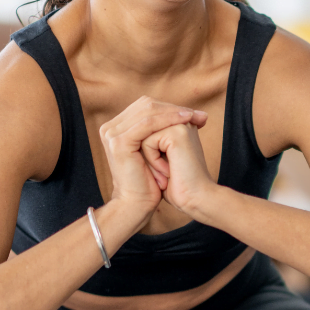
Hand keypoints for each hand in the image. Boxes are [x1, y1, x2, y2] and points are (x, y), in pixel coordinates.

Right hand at [98, 97, 207, 226]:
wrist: (138, 203)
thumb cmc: (151, 180)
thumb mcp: (156, 150)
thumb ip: (160, 130)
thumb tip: (185, 112)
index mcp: (116, 127)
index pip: (146, 107)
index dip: (171, 108)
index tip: (196, 114)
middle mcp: (110, 128)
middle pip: (147, 106)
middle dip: (175, 108)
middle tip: (199, 114)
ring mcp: (112, 134)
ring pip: (148, 112)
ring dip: (174, 112)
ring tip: (194, 116)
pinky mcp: (119, 142)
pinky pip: (147, 124)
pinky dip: (167, 120)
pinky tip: (184, 120)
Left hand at [141, 120, 216, 214]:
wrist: (194, 199)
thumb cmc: (177, 184)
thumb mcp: (160, 159)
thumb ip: (151, 143)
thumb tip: (130, 136)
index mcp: (179, 125)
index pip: (146, 128)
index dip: (146, 151)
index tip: (166, 170)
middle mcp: (181, 121)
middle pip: (143, 130)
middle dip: (147, 154)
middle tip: (168, 172)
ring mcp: (180, 125)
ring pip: (143, 135)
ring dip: (150, 158)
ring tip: (167, 173)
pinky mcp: (177, 133)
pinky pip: (147, 142)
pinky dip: (153, 160)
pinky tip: (168, 171)